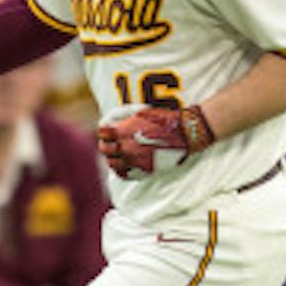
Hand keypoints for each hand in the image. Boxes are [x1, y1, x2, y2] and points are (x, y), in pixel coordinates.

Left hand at [96, 104, 214, 179]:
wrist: (184, 132)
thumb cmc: (164, 119)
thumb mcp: (141, 112)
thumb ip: (125, 119)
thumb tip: (114, 124)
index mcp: (122, 131)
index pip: (102, 133)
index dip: (104, 131)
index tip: (106, 131)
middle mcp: (125, 147)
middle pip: (104, 149)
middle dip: (105, 144)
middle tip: (109, 143)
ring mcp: (134, 160)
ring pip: (112, 164)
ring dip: (112, 158)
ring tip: (115, 156)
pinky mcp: (144, 169)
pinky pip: (125, 174)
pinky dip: (121, 171)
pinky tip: (123, 167)